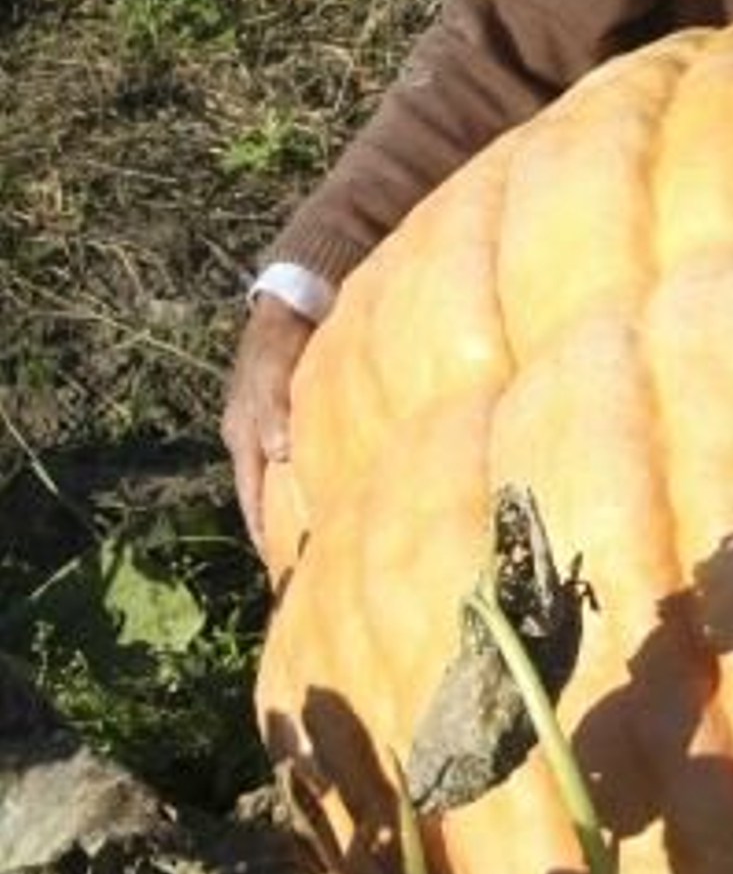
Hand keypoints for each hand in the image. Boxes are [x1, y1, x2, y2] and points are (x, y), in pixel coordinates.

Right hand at [222, 293, 314, 558]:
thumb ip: (274, 408)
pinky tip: (348, 499)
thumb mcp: (272, 370)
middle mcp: (257, 441)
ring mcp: (278, 432)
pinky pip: (310, 462)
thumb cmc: (280, 338)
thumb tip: (280, 454)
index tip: (282, 572)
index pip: (252, 499)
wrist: (297, 301)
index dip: (265, 535)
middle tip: (311, 571)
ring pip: (290, 483)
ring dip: (306, 511)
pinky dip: (322, 484)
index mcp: (243, 436)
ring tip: (333, 546)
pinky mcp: (303, 420)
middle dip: (285, 533)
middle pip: (269, 498)